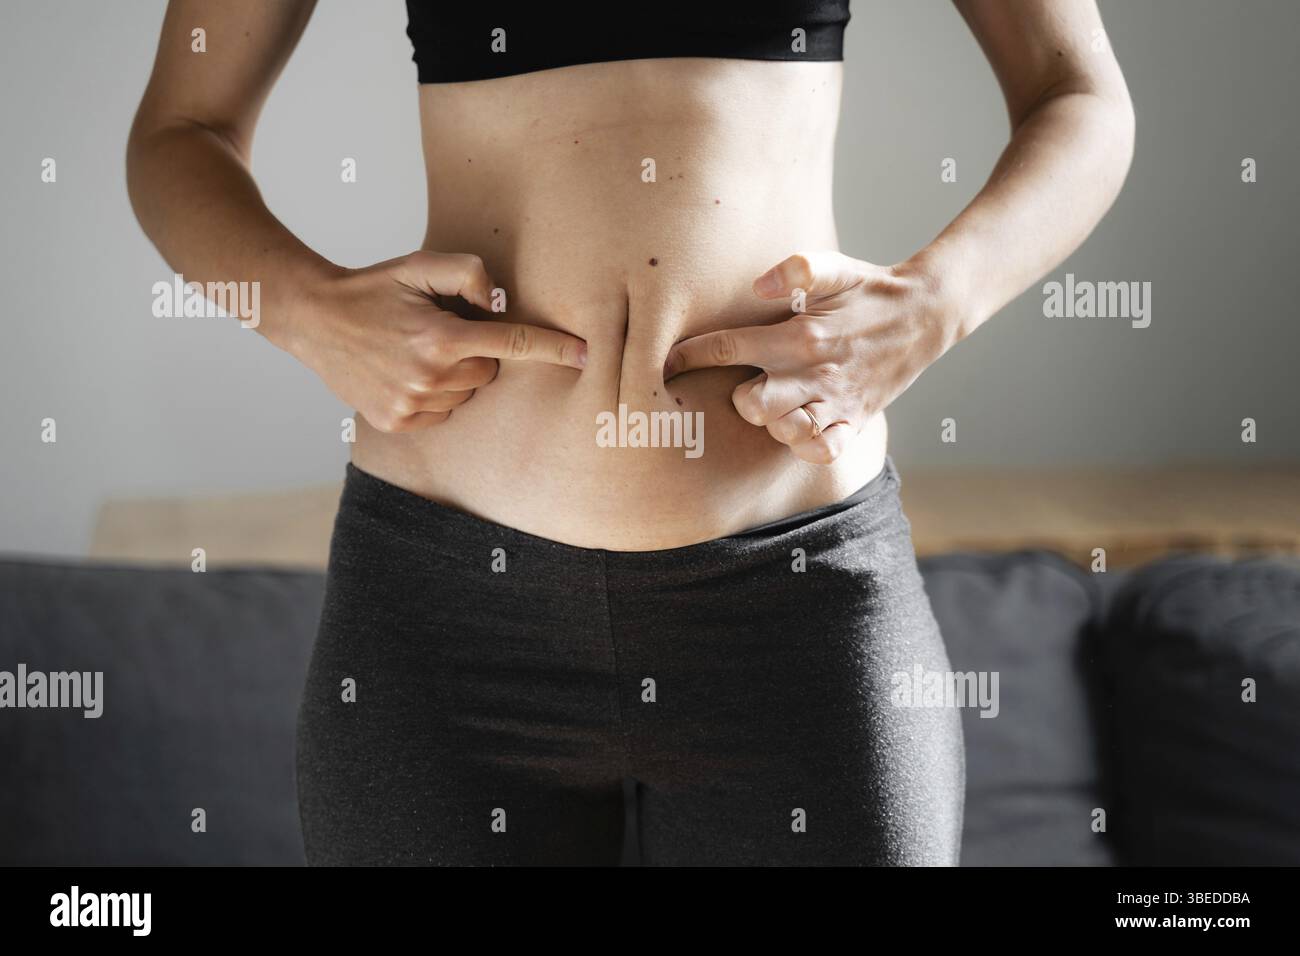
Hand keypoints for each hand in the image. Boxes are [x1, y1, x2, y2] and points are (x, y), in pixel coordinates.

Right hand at [285, 250, 586, 432]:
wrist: (314, 319)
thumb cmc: (373, 288)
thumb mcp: (419, 264)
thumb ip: (466, 273)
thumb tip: (497, 301)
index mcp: (440, 338)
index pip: (511, 344)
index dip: (552, 348)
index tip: (585, 355)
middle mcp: (429, 378)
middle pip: (489, 370)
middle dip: (475, 351)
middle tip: (439, 331)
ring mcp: (411, 406)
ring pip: (466, 394)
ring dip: (454, 374)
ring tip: (415, 351)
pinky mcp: (398, 423)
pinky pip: (442, 412)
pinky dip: (434, 394)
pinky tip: (405, 373)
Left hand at [662, 251, 955, 463]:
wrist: (927, 314)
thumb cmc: (870, 290)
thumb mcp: (837, 266)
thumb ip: (798, 269)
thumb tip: (757, 285)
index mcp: (801, 335)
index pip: (728, 348)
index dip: (689, 356)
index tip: (666, 362)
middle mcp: (815, 373)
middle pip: (752, 404)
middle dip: (737, 398)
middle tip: (744, 385)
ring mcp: (836, 401)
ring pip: (784, 430)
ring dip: (770, 422)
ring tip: (773, 405)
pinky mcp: (855, 420)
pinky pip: (822, 450)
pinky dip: (805, 446)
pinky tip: (797, 429)